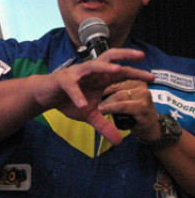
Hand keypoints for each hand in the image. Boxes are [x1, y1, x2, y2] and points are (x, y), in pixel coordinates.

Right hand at [32, 48, 154, 144]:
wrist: (45, 96)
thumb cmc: (67, 100)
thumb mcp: (89, 115)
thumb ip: (104, 126)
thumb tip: (119, 142)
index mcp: (99, 78)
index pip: (120, 72)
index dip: (135, 72)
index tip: (153, 77)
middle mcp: (90, 72)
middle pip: (109, 57)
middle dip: (125, 55)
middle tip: (140, 56)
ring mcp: (76, 74)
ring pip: (92, 65)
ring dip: (105, 67)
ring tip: (117, 71)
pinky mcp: (62, 80)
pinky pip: (71, 86)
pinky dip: (77, 95)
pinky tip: (83, 104)